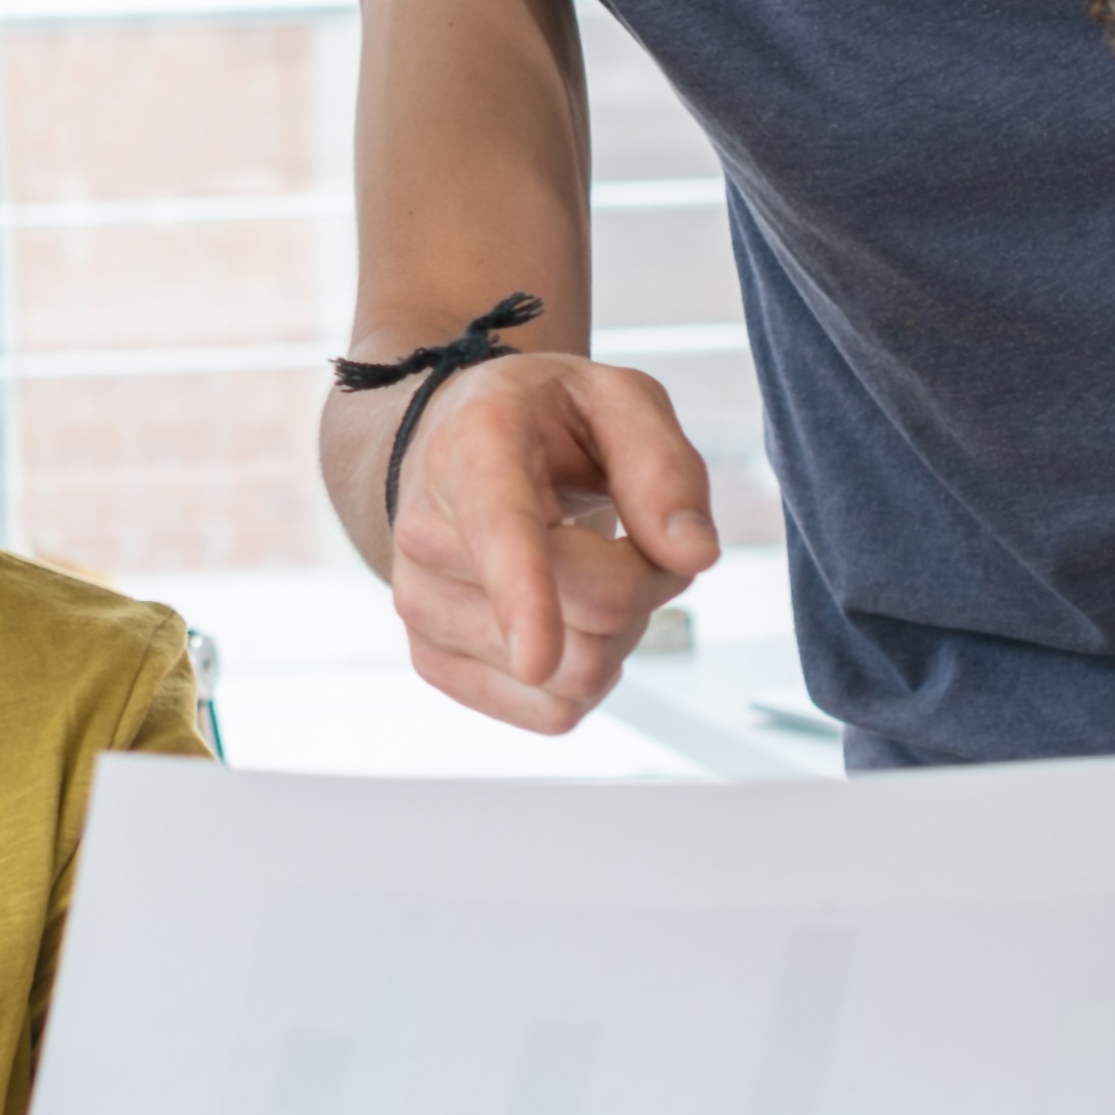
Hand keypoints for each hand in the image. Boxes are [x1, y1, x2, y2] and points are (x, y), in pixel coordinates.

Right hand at [376, 352, 722, 733]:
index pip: (503, 534)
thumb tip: (693, 554)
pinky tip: (564, 618)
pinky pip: (552, 713)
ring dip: (617, 635)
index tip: (536, 658)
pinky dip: (584, 675)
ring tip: (591, 570)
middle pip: (594, 612)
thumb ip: (664, 468)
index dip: (525, 597)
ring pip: (576, 676)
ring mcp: (422, 605)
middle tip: (635, 538)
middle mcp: (429, 531)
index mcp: (474, 448)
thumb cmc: (543, 423)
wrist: (454, 447)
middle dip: (648, 584)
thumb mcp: (620, 401)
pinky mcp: (435, 663)